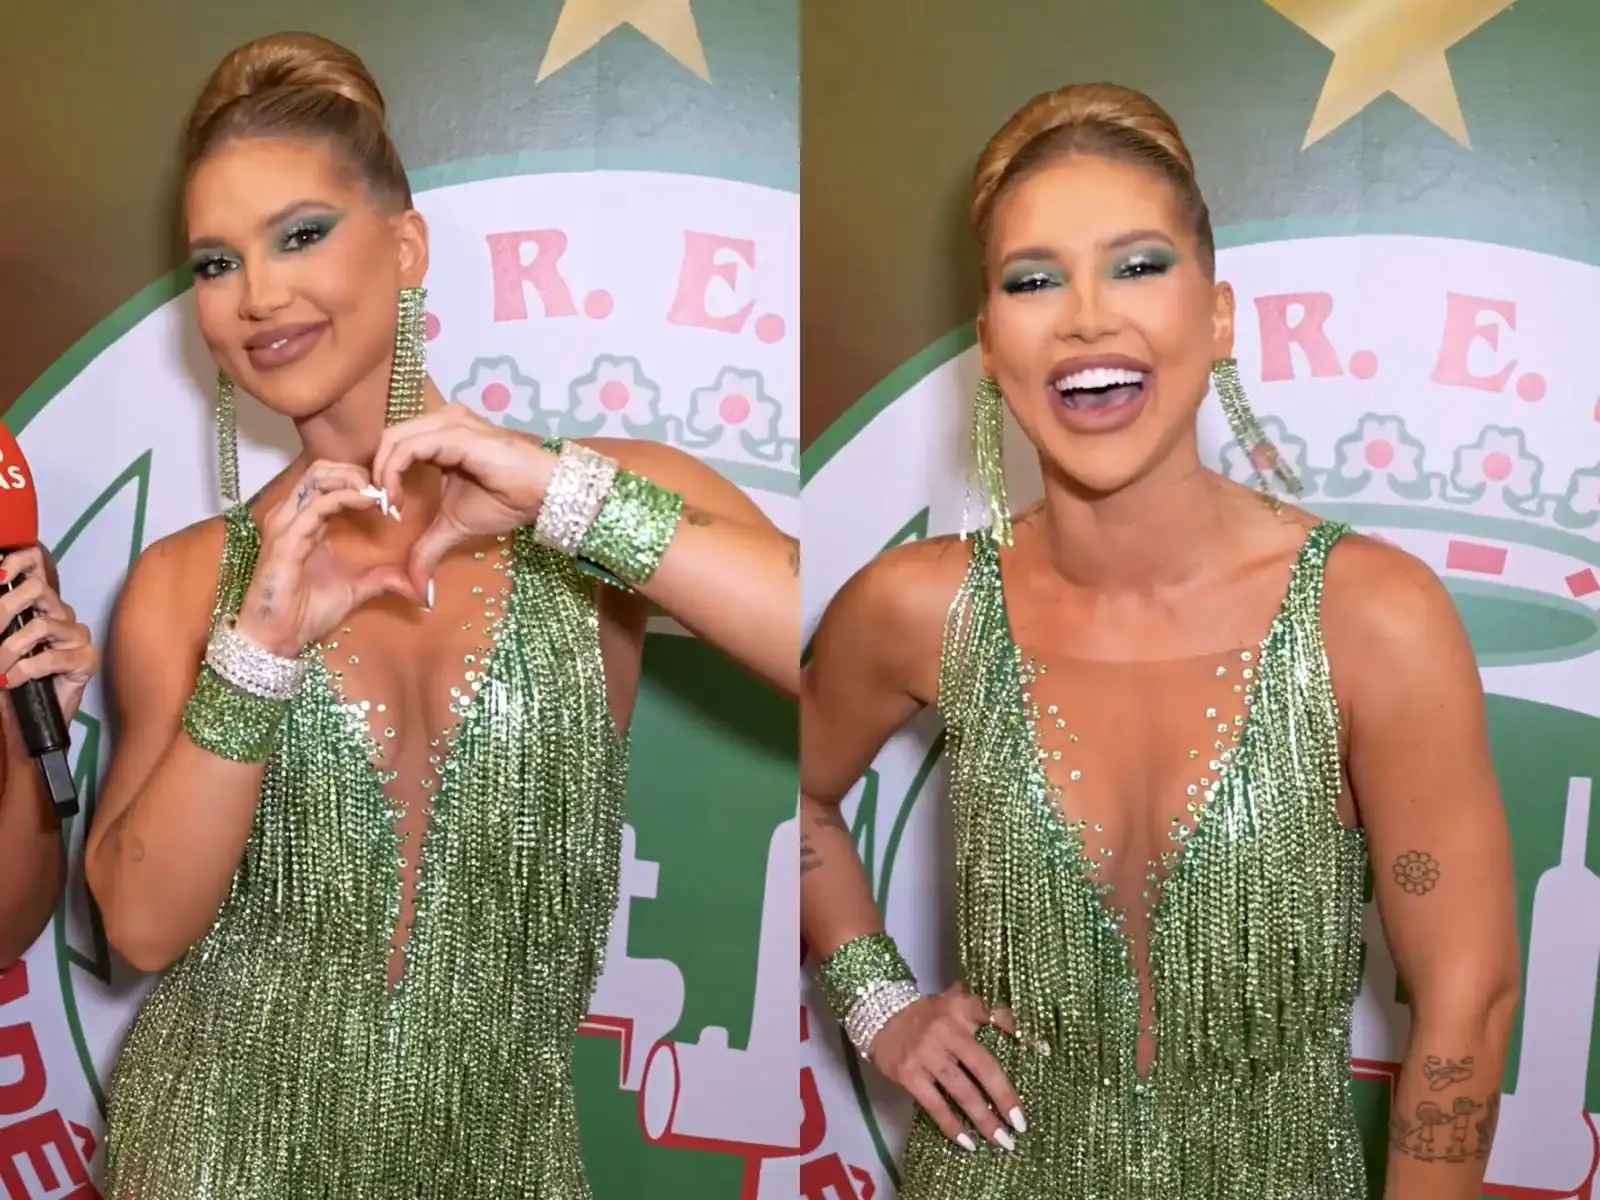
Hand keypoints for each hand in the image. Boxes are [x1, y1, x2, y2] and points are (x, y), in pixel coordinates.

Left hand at [0, 546, 98, 722]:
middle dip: (4, 612)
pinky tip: (11, 680)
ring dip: (10, 649)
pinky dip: (25, 669)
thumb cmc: (7, 677)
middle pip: (39, 590)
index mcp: (37, 603)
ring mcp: (76, 636)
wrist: (27, 720)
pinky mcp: (86, 660)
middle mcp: (59, 613)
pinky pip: (53, 656)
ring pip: (42, 624)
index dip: (20, 560)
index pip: (37, 565)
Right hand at [235, 461, 418, 656]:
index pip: (327, 479)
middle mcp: (291, 516)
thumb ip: (382, 579)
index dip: (358, 479)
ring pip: (316, 479)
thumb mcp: (355, 589)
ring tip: (379, 493)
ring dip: (352, 479)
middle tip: (385, 488)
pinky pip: (316, 507)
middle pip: (321, 470)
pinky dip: (344, 498)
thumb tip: (417, 585)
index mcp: (304, 521)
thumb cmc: (306, 611)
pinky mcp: (285, 541)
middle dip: (356, 471)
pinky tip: (368, 502)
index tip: (389, 494)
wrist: (278, 638)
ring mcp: (285, 525)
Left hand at [370, 405, 553, 595]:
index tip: (389, 510)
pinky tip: (400, 500)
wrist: (542, 494)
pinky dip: (393, 473)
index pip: (396, 444)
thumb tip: (418, 592)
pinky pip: (408, 448)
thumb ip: (429, 549)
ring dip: (382, 473)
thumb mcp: (455, 527)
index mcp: (442, 436)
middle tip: (384, 506)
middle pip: (388, 437)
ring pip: (393, 439)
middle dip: (376, 473)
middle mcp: (442, 422)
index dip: (382, 474)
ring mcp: (448, 424)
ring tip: (392, 504)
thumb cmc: (506, 501)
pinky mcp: (454, 433)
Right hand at [870, 982, 1025, 1151]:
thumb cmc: (929, 1014)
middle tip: (1021, 1124)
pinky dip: (952, 1125)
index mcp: (960, 1007)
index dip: (1018, 1031)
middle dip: (1004, 1096)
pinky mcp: (908, 1074)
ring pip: (961, 1090)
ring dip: (983, 1118)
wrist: (879, 1015)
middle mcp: (945, 1029)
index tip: (1041, 1050)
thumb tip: (1031, 1037)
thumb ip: (986, 1011)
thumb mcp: (956, 1003)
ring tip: (1002, 1140)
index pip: (994, 1015)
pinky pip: (935, 1105)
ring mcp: (925, 1053)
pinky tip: (968, 1142)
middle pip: (983, 1066)